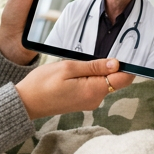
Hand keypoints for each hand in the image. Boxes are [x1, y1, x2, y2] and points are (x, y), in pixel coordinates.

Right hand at [15, 58, 135, 119]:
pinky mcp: (83, 101)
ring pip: (104, 82)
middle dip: (110, 65)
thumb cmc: (43, 83)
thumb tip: (116, 63)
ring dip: (97, 70)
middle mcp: (96, 99)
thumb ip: (94, 66)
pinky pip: (94, 86)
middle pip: (115, 80)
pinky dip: (90, 76)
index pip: (124, 79)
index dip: (127, 65)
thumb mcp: (68, 67)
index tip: (123, 51)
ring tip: (80, 61)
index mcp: (94, 90)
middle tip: (95, 52)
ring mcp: (89, 102)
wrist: (26, 102)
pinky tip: (76, 70)